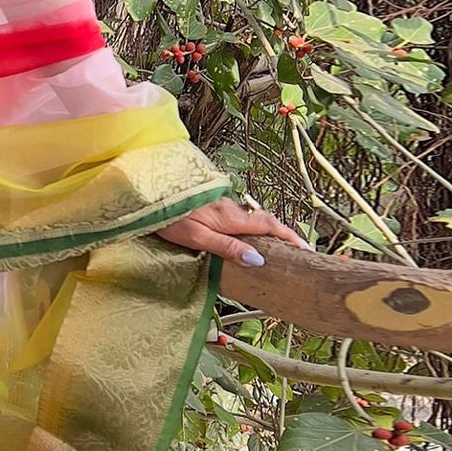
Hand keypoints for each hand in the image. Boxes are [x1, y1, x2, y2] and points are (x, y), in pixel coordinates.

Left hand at [154, 195, 311, 267]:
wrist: (145, 190)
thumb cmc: (167, 216)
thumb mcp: (197, 237)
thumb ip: (227, 247)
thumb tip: (258, 260)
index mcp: (230, 218)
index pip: (269, 226)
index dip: (289, 237)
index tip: (307, 249)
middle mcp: (230, 208)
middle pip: (263, 222)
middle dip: (282, 234)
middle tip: (297, 250)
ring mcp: (220, 204)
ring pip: (250, 218)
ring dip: (266, 230)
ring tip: (276, 247)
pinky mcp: (210, 204)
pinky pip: (238, 216)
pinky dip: (249, 226)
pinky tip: (245, 236)